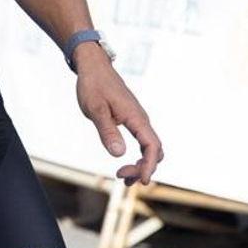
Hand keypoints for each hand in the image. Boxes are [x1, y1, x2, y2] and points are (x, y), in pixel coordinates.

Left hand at [72, 46, 163, 185]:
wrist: (94, 67)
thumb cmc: (93, 85)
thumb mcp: (96, 110)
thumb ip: (107, 131)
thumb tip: (119, 154)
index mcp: (135, 117)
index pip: (151, 146)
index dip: (149, 165)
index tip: (142, 180)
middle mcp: (141, 119)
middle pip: (155, 150)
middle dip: (143, 167)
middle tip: (120, 176)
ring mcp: (138, 119)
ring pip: (150, 147)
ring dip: (141, 164)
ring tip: (122, 176)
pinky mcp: (132, 119)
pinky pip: (143, 141)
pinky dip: (139, 156)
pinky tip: (125, 163)